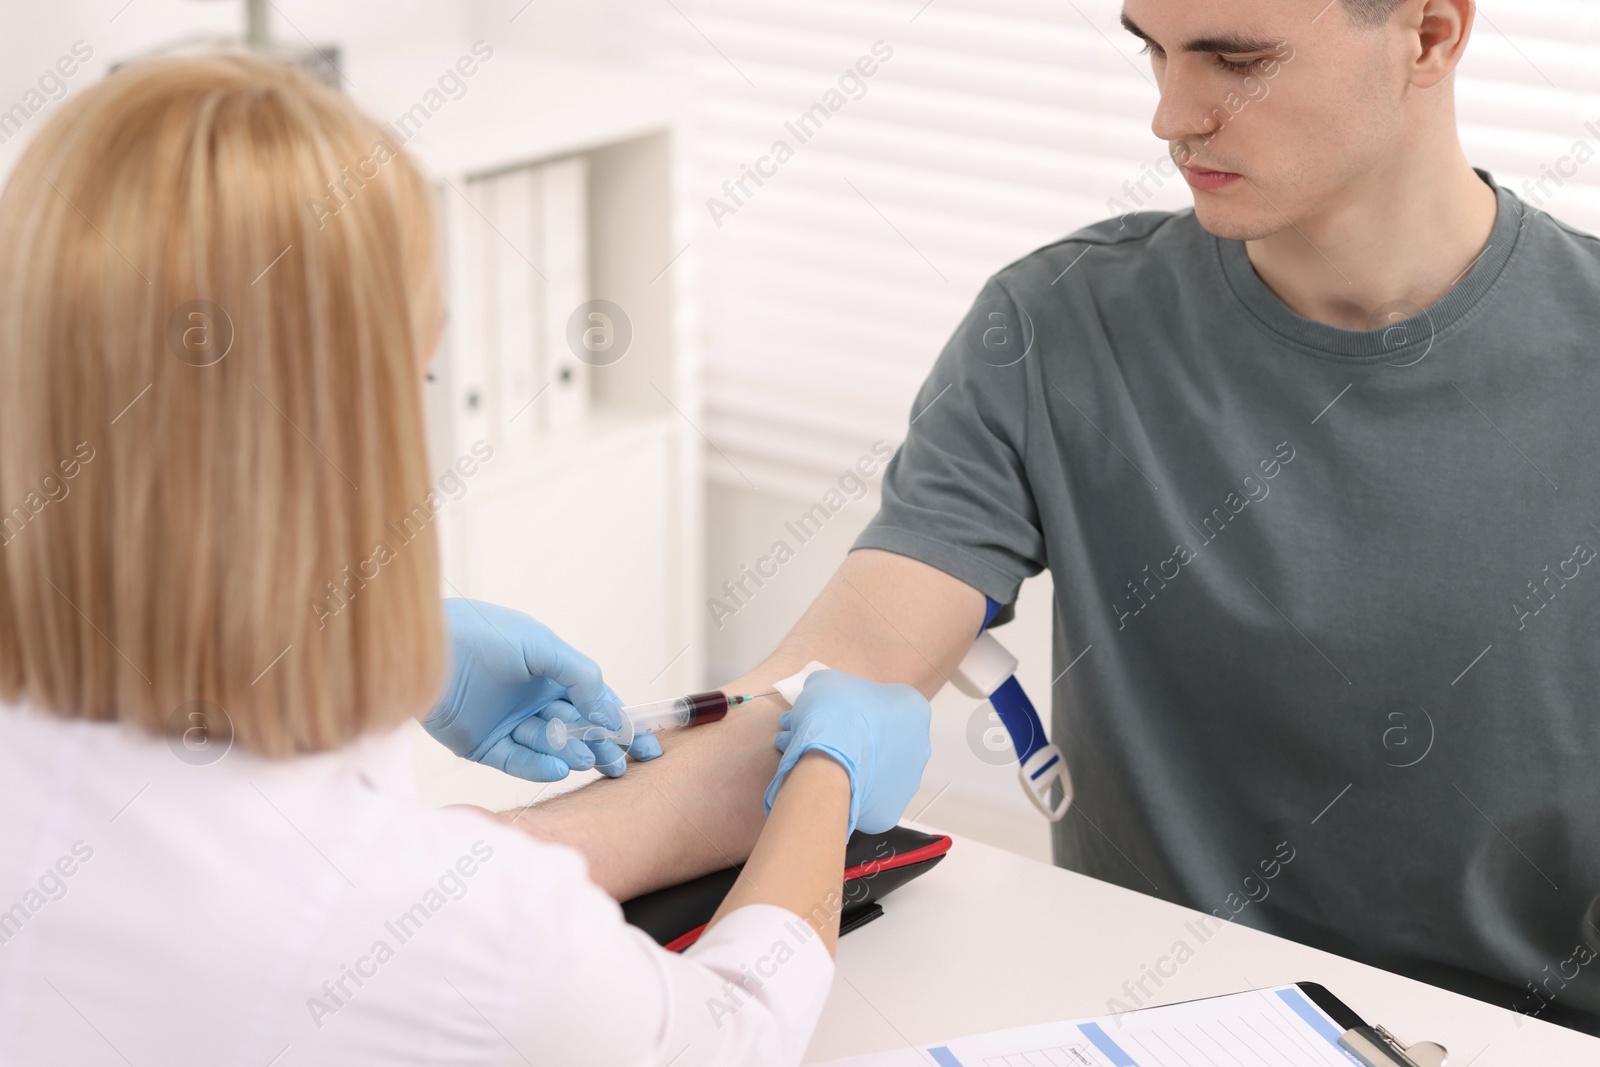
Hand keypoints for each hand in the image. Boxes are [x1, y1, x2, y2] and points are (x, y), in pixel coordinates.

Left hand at [421, 599, 661, 781]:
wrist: (427, 646)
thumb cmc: (484, 634)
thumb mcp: (542, 646)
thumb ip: (580, 675)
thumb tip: (611, 710)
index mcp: (552, 674)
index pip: (596, 702)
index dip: (622, 724)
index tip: (646, 747)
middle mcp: (534, 701)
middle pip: (577, 730)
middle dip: (601, 747)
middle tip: (620, 765)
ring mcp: (510, 724)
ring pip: (550, 746)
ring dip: (570, 752)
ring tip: (585, 758)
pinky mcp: (483, 746)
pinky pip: (517, 761)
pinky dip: (538, 765)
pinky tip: (557, 767)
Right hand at [762, 670, 930, 835]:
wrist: (828, 759)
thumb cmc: (833, 715)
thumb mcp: (824, 682)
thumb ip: (829, 687)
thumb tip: (823, 698)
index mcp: (913, 709)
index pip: (884, 705)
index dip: (853, 708)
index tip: (831, 713)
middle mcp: (919, 745)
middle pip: (881, 740)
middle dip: (851, 739)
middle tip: (819, 738)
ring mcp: (907, 782)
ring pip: (874, 772)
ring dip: (850, 766)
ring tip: (813, 763)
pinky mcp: (890, 811)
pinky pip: (866, 801)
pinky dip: (848, 794)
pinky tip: (824, 785)